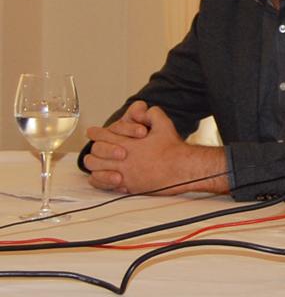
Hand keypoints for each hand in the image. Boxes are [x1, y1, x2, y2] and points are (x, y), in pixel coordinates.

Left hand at [83, 105, 228, 194]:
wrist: (181, 169)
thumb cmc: (173, 149)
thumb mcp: (164, 124)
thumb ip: (152, 113)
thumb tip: (143, 110)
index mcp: (128, 144)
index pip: (102, 136)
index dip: (96, 133)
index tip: (92, 132)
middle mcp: (123, 160)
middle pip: (95, 154)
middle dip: (94, 149)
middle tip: (94, 148)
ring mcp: (124, 174)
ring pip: (96, 170)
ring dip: (95, 165)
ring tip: (97, 162)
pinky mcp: (128, 187)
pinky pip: (104, 185)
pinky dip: (100, 180)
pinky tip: (103, 176)